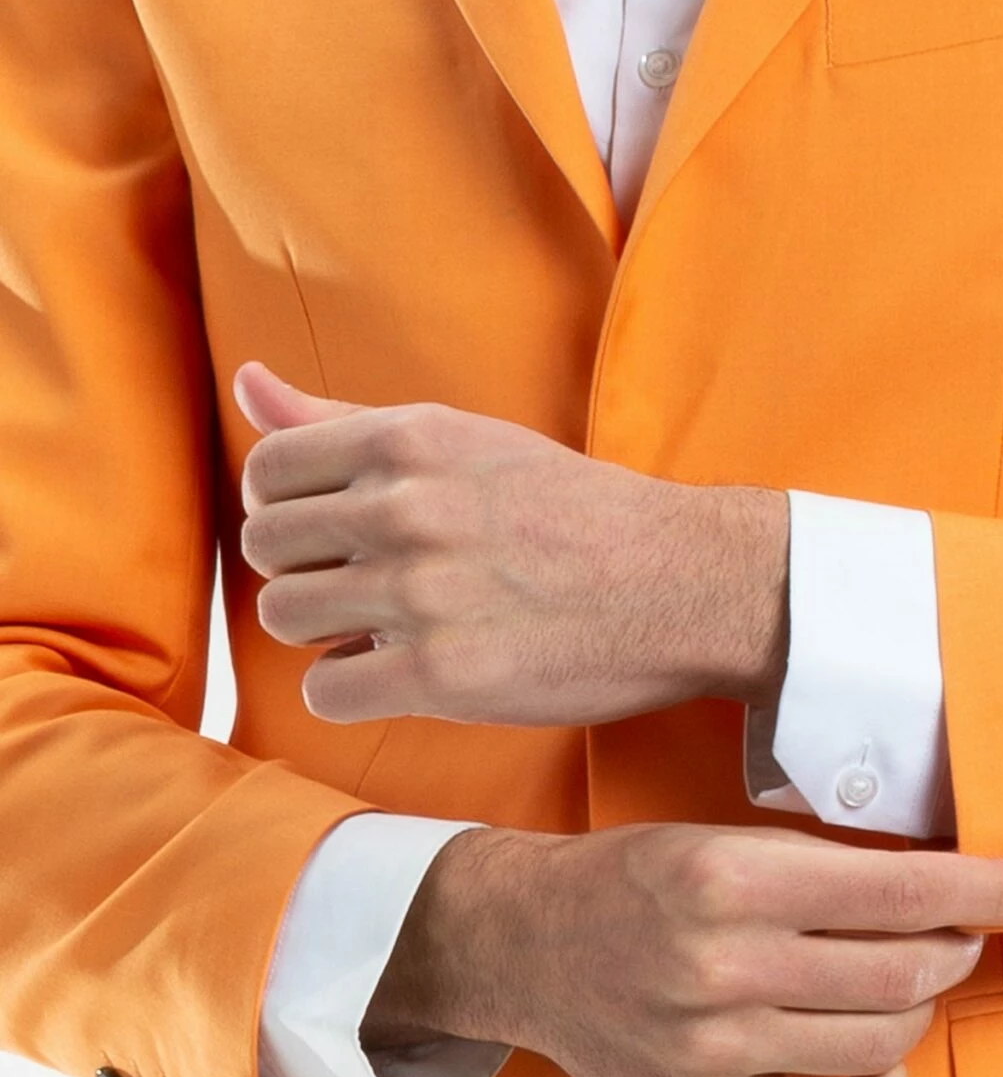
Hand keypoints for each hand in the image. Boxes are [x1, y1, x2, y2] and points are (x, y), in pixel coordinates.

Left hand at [233, 364, 788, 726]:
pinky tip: (396, 674)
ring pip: (286, 619)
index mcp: (408, 441)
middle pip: (267, 550)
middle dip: (307, 571)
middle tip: (365, 587)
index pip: (268, 474)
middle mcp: (405, 510)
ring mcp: (421, 596)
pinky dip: (348, 690)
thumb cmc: (572, 511)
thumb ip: (345, 422)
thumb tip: (248, 385)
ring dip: (324, 633)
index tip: (336, 533)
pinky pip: (326, 692)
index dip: (289, 510)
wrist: (681, 582)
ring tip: (382, 629)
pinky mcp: (442, 676)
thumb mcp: (462, 441)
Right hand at [367, 823, 1002, 1076]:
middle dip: (958, 948)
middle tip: (960, 933)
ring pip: (881, 1041)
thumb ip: (828, 868)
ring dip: (916, 1009)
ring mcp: (713, 1047)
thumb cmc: (638, 880)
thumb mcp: (725, 840)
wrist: (525, 944)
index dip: (993, 891)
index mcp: (731, 879)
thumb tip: (954, 889)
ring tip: (902, 983)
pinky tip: (874, 1053)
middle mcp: (722, 965)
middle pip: (906, 972)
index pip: (904, 892)